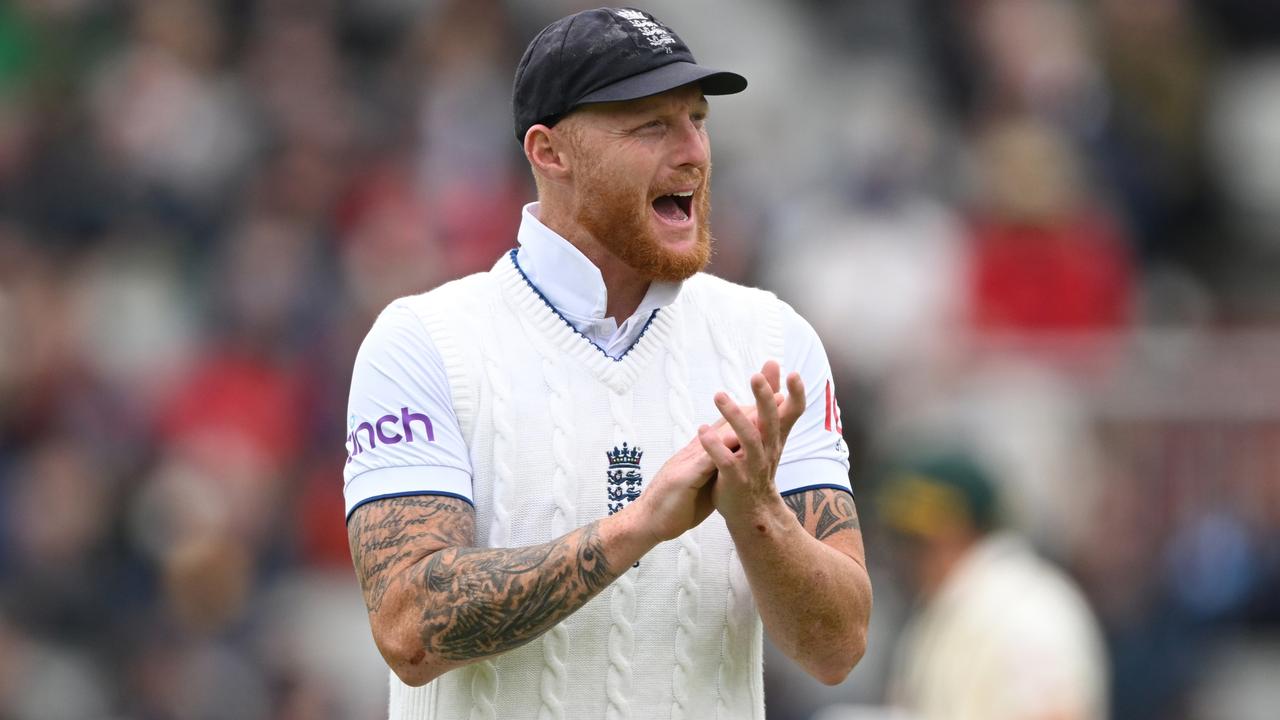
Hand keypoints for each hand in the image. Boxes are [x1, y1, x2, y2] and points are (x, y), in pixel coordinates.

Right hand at [630, 395, 784, 542]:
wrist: (648, 522)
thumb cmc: (676, 503)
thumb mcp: (702, 482)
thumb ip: (716, 468)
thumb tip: (732, 461)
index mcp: (701, 454)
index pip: (726, 429)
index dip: (749, 416)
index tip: (772, 403)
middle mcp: (695, 452)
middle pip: (725, 426)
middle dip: (750, 410)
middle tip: (777, 395)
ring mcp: (687, 463)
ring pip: (715, 438)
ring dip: (737, 422)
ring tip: (760, 410)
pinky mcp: (682, 478)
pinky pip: (703, 462)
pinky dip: (717, 448)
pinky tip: (733, 440)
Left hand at [698, 360, 805, 525]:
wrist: (751, 510)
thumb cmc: (755, 464)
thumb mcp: (766, 433)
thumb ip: (767, 400)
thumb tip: (772, 364)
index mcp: (775, 436)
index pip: (793, 412)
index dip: (797, 394)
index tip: (794, 373)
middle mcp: (768, 449)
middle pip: (770, 420)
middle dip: (765, 398)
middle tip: (755, 376)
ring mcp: (753, 465)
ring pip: (748, 439)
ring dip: (734, 417)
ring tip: (719, 395)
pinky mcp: (736, 480)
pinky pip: (727, 462)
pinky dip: (715, 446)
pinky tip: (703, 431)